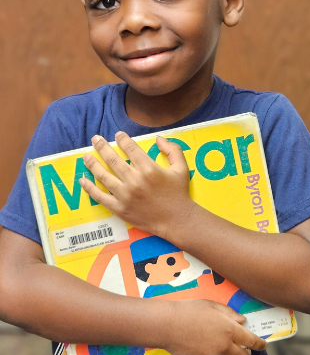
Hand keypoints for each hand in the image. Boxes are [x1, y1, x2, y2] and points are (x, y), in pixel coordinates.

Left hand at [77, 132, 195, 232]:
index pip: (130, 148)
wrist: (176, 220)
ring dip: (92, 164)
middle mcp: (134, 180)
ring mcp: (124, 195)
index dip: (122, 139)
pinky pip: (99, 196)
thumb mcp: (182, 168)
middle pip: (113, 159)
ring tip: (86, 156)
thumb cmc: (179, 193)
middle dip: (102, 146)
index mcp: (149, 169)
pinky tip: (83, 179)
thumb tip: (158, 139)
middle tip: (95, 139)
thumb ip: (173, 150)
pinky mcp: (118, 208)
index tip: (117, 135)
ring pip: (103, 175)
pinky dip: (89, 187)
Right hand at [160, 300, 265, 354]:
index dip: (260, 345)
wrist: (167, 324)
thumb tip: (243, 321)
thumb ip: (230, 314)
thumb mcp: (213, 306)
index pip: (253, 342)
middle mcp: (226, 346)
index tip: (262, 346)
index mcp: (231, 330)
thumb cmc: (190, 311)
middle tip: (242, 352)